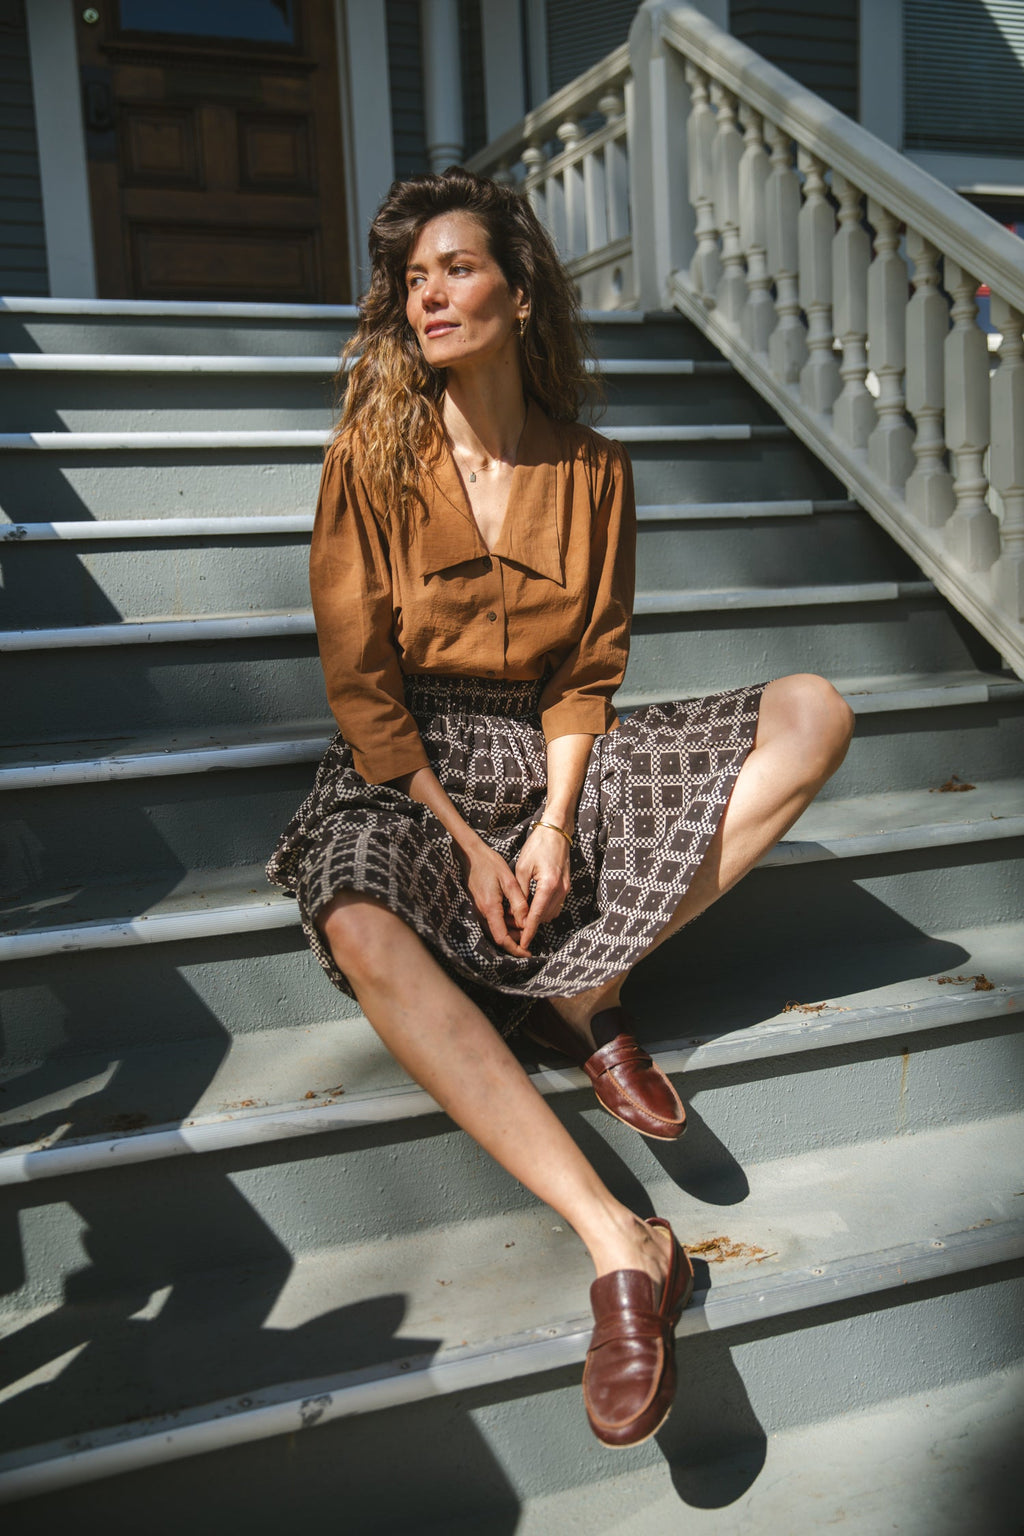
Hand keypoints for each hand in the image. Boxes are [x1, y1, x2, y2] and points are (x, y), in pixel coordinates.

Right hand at [454, 837, 531, 957]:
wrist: (471, 854)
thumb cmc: (490, 864)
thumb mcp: (509, 882)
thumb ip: (519, 904)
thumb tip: (526, 923)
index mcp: (490, 908)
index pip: (502, 938)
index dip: (515, 949)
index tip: (527, 953)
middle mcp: (482, 913)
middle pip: (500, 936)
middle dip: (516, 938)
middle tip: (531, 930)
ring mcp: (478, 910)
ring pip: (496, 929)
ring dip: (511, 929)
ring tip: (525, 920)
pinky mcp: (478, 905)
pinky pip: (492, 921)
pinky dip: (505, 922)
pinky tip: (514, 912)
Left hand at [514, 823, 570, 952]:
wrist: (556, 832)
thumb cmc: (537, 846)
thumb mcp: (522, 868)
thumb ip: (520, 893)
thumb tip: (518, 914)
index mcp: (549, 885)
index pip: (536, 916)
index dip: (529, 932)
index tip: (522, 944)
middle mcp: (561, 890)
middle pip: (544, 918)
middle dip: (530, 925)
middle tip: (512, 926)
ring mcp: (566, 889)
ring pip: (551, 913)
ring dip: (537, 918)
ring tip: (520, 916)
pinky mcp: (566, 887)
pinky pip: (555, 905)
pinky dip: (544, 910)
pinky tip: (532, 906)